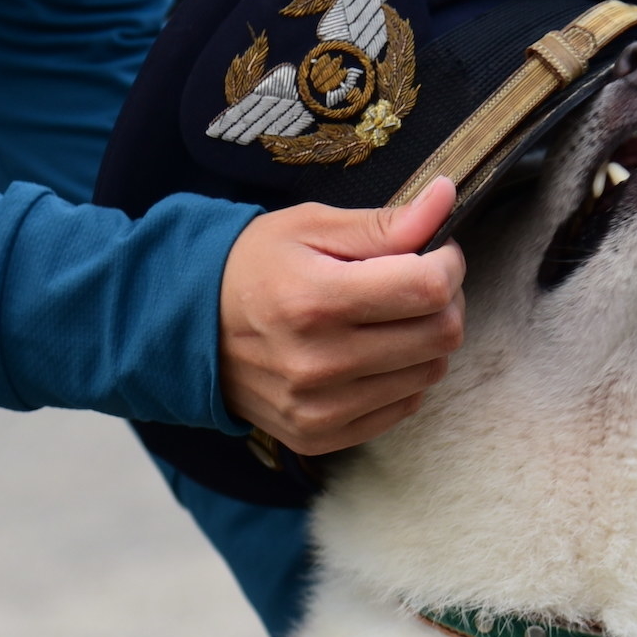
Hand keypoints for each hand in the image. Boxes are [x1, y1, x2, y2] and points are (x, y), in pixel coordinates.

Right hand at [217, 177, 463, 455]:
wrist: (189, 329)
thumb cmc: (254, 267)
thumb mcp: (310, 227)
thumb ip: (384, 223)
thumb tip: (445, 199)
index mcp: (316, 299)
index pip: (429, 288)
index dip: (448, 264)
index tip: (435, 252)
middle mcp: (320, 362)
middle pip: (440, 335)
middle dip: (444, 301)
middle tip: (417, 283)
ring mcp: (320, 408)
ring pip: (429, 374)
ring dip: (424, 341)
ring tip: (388, 318)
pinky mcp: (320, 437)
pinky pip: (402, 408)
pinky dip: (401, 377)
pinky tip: (372, 354)